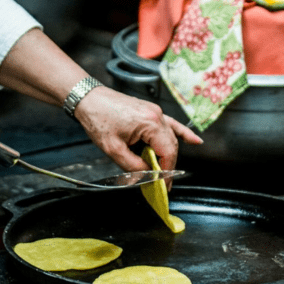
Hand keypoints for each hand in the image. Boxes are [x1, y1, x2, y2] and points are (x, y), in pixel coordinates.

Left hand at [75, 87, 202, 189]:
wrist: (88, 99)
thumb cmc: (98, 119)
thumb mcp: (114, 149)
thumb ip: (133, 165)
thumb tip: (147, 175)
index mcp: (150, 124)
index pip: (168, 152)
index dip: (167, 171)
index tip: (163, 185)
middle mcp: (157, 116)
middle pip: (171, 146)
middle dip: (168, 166)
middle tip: (163, 183)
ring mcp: (155, 112)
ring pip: (170, 137)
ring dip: (169, 155)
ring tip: (168, 172)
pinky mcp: (150, 111)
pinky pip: (171, 124)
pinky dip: (182, 134)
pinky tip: (194, 141)